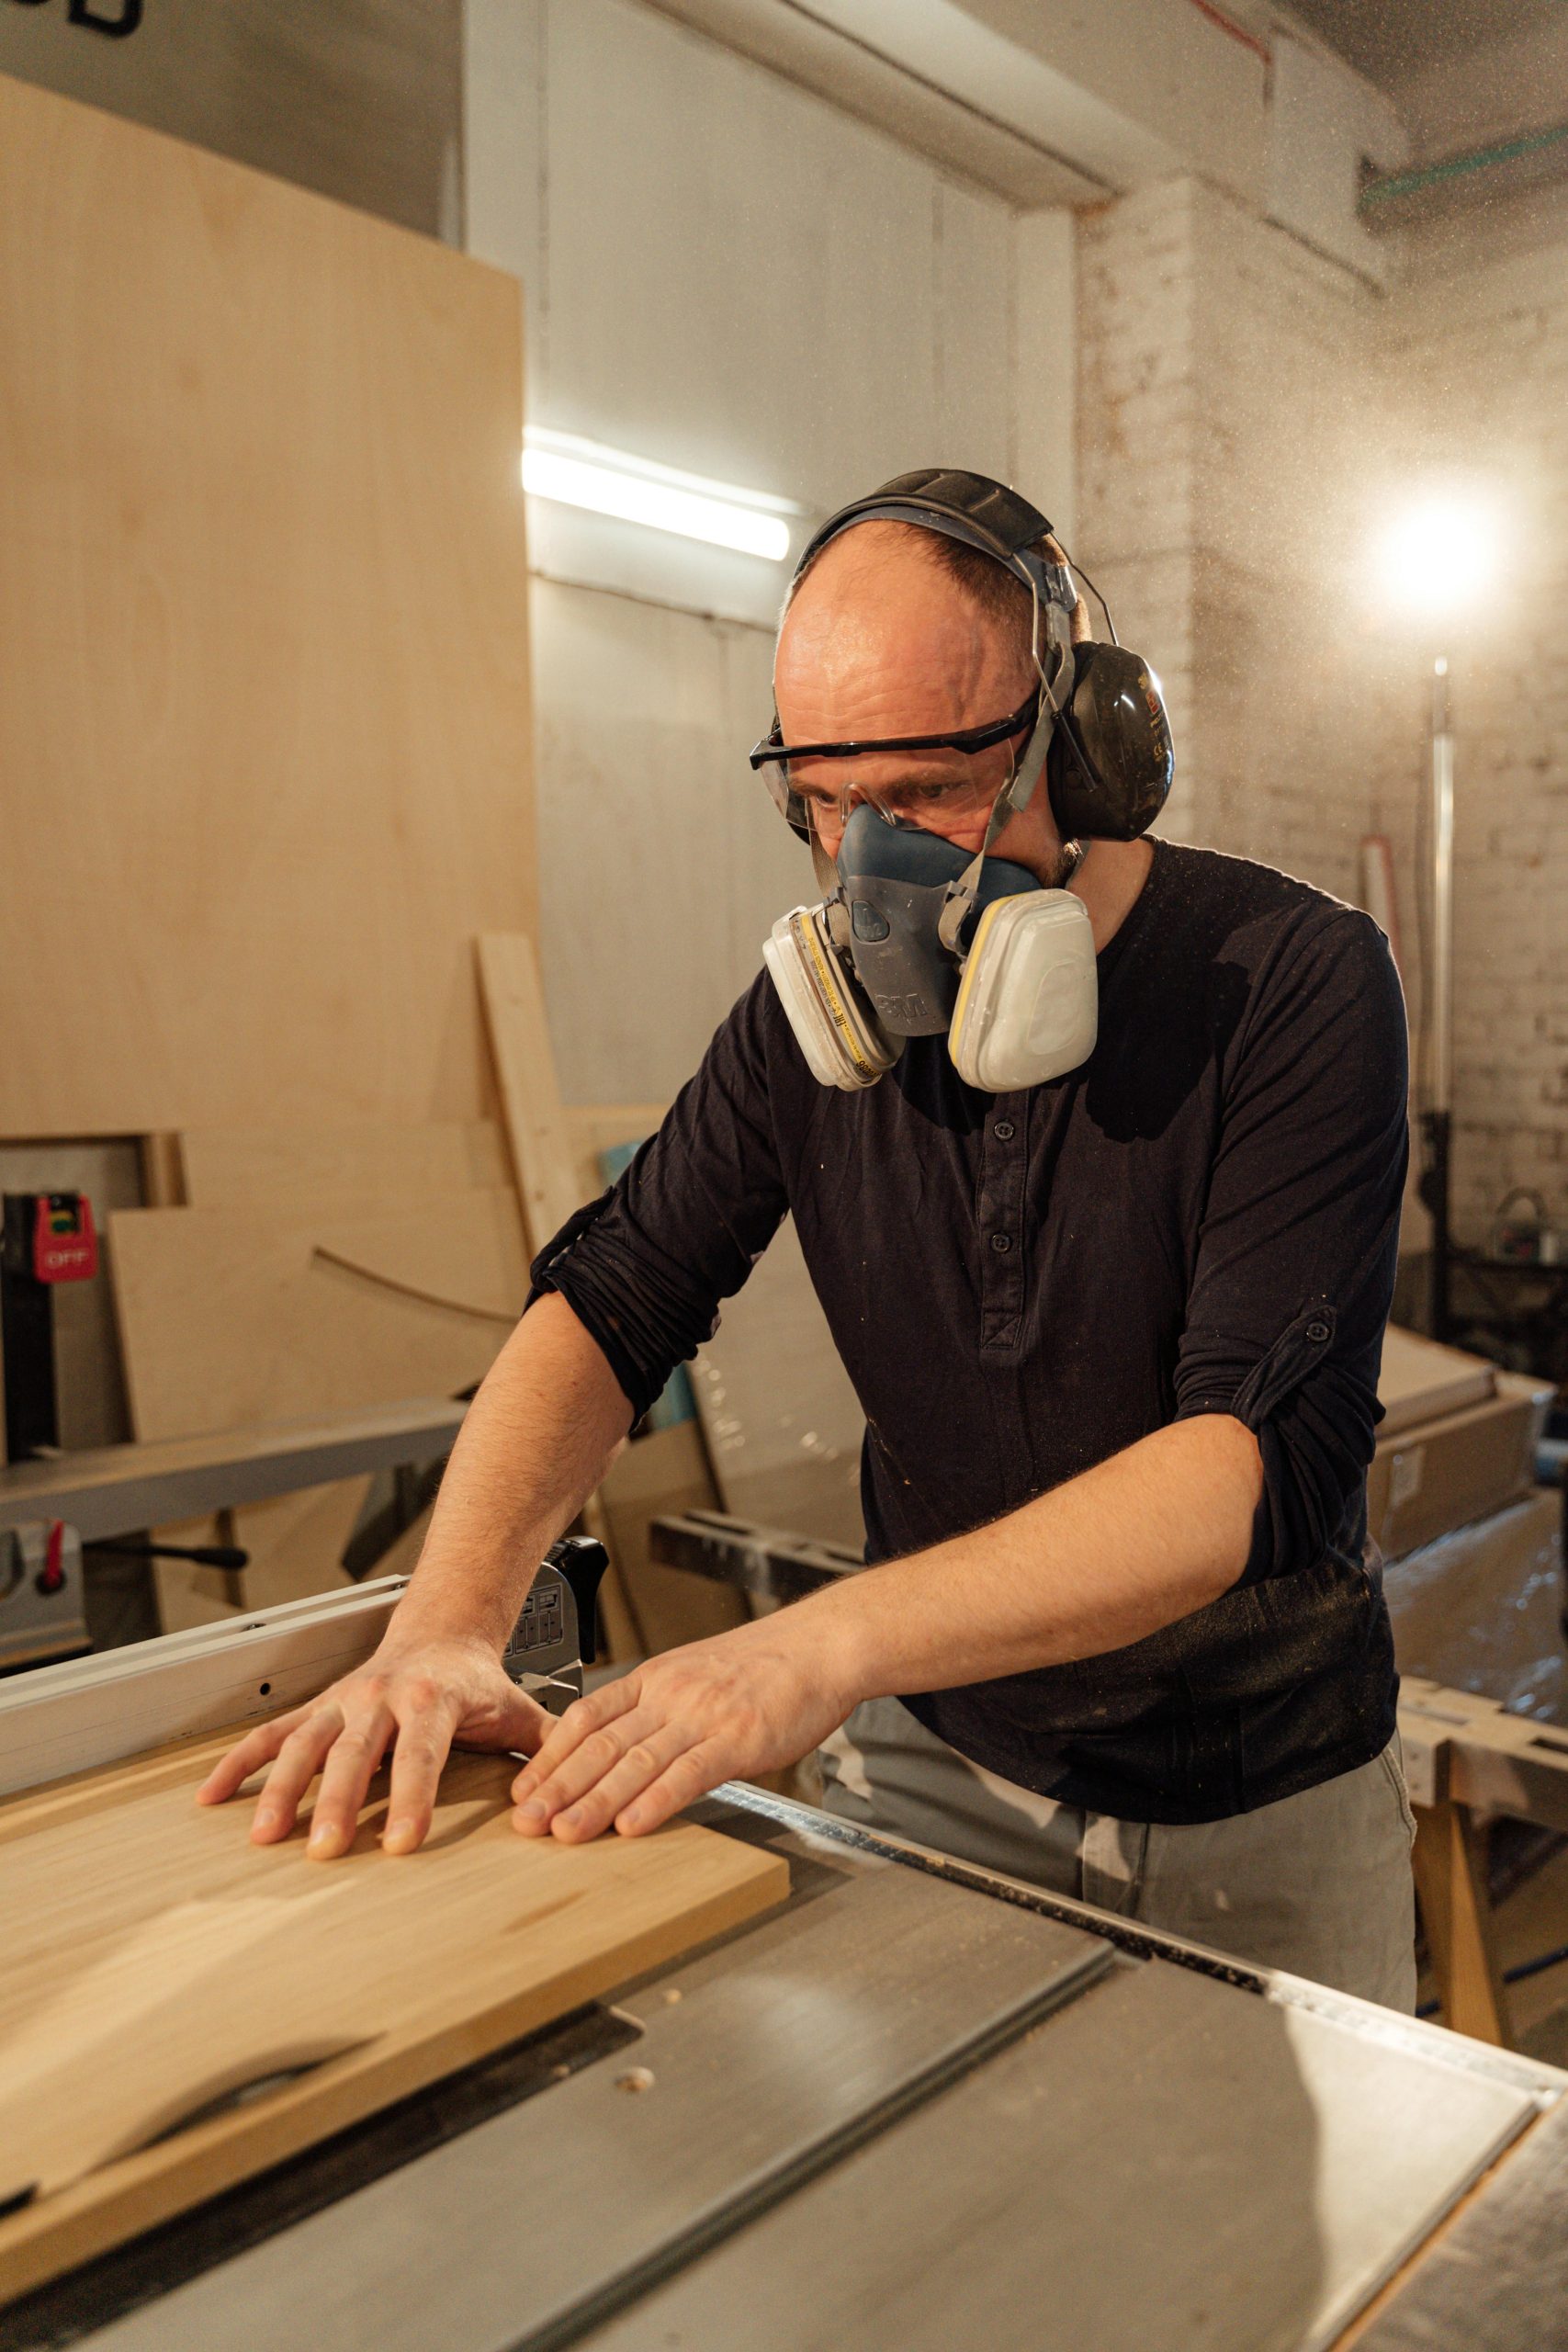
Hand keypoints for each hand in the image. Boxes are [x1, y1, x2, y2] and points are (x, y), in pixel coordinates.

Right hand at [196, 1635, 551, 1859]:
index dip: (413, 1799)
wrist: (442, 1628)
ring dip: (282, 1788)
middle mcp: (382, 1697)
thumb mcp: (519, 1708)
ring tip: (265, 1835)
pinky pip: (272, 1734)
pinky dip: (239, 1763)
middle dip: (340, 1802)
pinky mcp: (318, 1708)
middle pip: (356, 1753)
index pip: (423, 1754)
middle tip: (327, 1850)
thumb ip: (547, 1749)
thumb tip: (571, 1796)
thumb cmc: (479, 1682)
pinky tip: (212, 1796)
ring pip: (306, 1743)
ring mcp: (344, 1702)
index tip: (401, 1844)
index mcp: (434, 1699)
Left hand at [510, 1614, 856, 1842]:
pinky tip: (633, 1824)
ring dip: (595, 1801)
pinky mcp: (739, 1739)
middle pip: (601, 1744)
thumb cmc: (763, 1667)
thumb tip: (619, 1754)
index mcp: (655, 1679)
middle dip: (557, 1787)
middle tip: (524, 1822)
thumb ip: (657, 1711)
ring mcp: (704, 1716)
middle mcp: (671, 1695)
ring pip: (637, 1762)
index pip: (586, 1719)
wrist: (820, 1646)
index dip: (549, 1757)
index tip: (521, 1789)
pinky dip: (657, 1801)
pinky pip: (689, 1773)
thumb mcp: (694, 1676)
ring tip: (564, 1832)